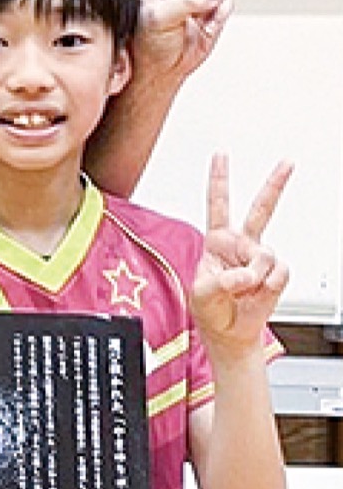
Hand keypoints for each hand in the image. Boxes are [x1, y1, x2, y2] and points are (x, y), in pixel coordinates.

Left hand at [192, 154, 290, 354]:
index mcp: (217, 242)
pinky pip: (277, 272)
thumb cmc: (211, 310)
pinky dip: (267, 285)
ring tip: (242, 290)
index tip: (221, 155)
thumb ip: (219, 281)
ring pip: (264, 255)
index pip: (218, 205)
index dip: (220, 179)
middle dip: (275, 184)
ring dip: (252, 276)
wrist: (230, 333)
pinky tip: (258, 292)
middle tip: (287, 163)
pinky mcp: (276, 273)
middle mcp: (241, 245)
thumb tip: (243, 274)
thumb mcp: (201, 294)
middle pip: (261, 209)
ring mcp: (260, 258)